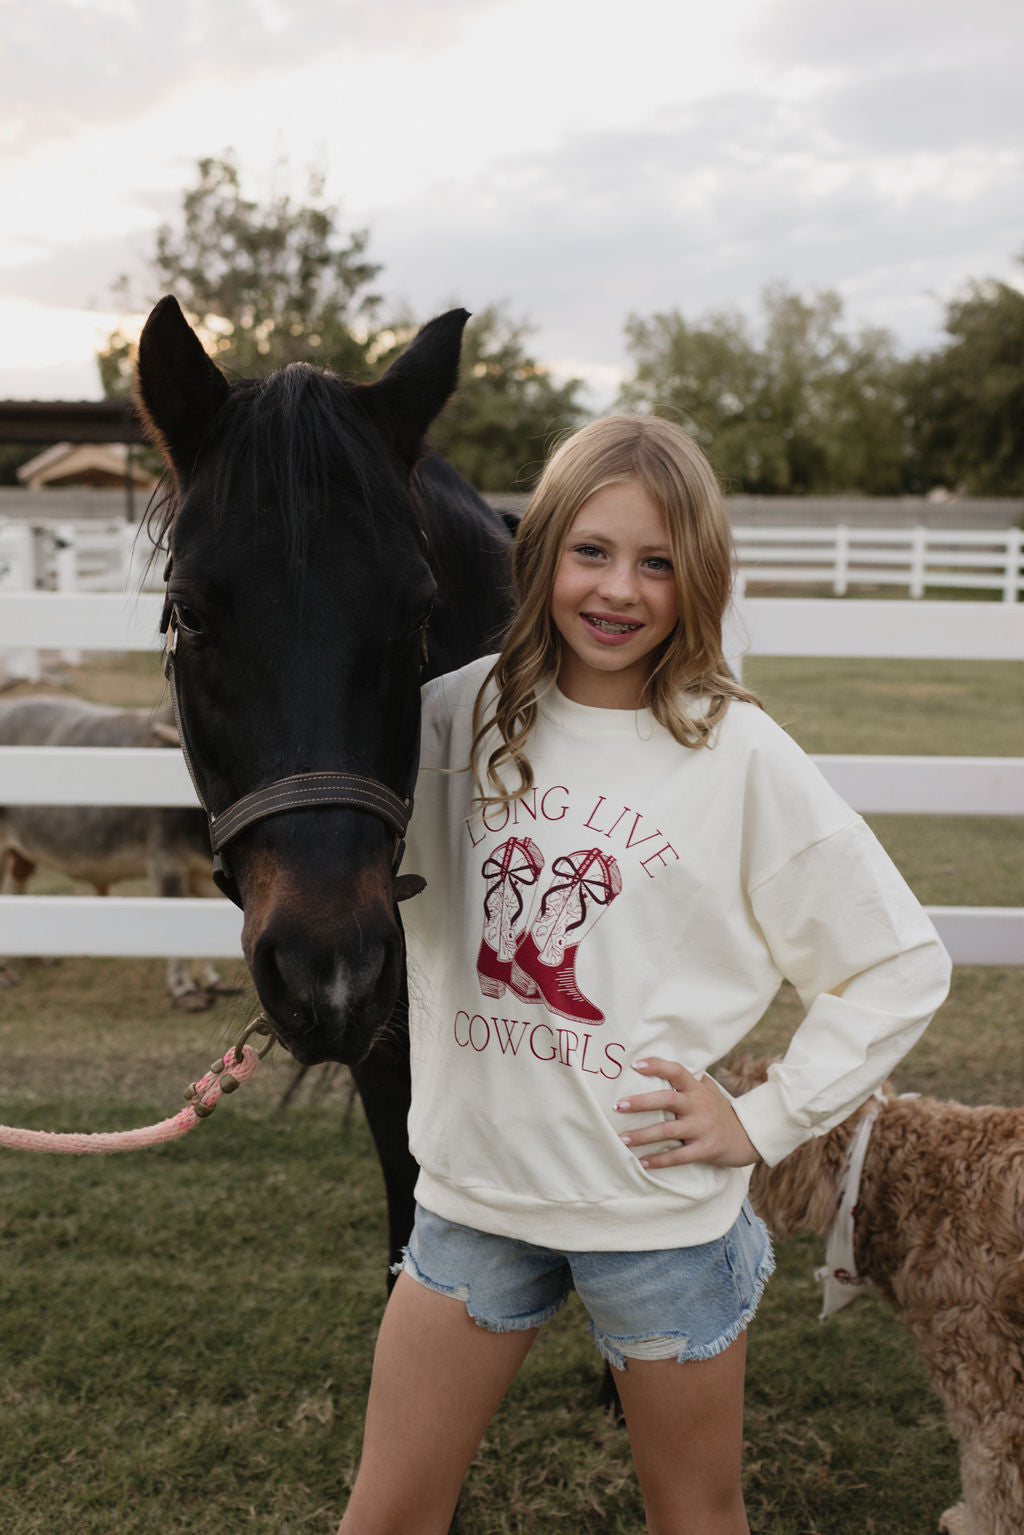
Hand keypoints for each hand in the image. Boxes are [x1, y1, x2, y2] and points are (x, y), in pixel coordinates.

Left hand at [614, 1057, 759, 1169]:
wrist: (750, 1137)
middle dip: (641, 1102)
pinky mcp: (706, 1149)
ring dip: (642, 1135)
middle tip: (618, 1105)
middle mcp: (698, 1105)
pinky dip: (659, 1160)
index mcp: (697, 1089)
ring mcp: (702, 1128)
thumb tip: (664, 1066)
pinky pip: (679, 1156)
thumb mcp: (710, 1091)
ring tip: (622, 1138)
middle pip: (667, 1099)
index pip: (677, 1071)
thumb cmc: (721, 1112)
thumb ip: (691, 1080)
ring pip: (668, 1130)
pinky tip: (643, 1162)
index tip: (635, 1065)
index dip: (657, 1066)